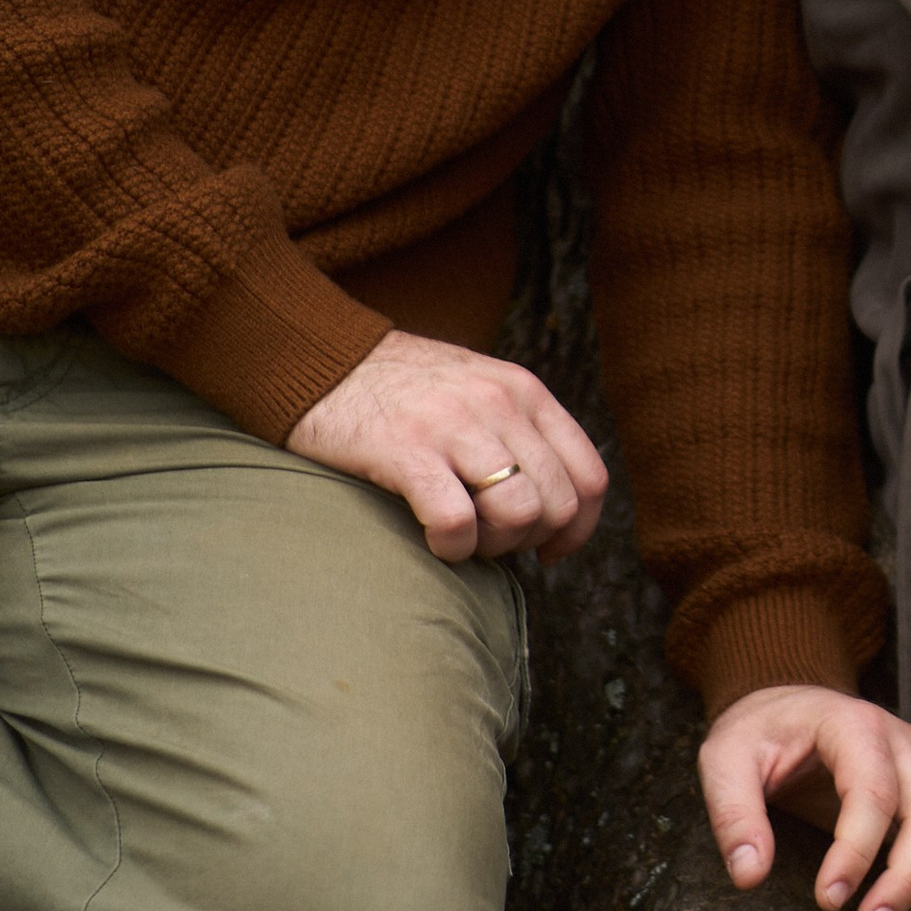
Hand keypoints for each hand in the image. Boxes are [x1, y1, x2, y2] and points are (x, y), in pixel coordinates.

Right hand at [288, 329, 607, 561]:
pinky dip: (452, 547)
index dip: (578, 530)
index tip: (548, 551)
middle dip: (528, 541)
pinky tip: (433, 540)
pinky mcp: (407, 451)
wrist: (321, 358)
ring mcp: (454, 425)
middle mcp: (499, 405)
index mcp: (525, 392)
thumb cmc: (399, 389)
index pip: (588, 477)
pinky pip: (457, 522)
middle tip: (489, 541)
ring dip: (492, 546)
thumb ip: (518, 430)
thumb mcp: (478, 390)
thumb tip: (551, 503)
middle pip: (557, 504)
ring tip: (461, 538)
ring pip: (518, 513)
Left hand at [699, 686, 910, 910]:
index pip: (872, 790)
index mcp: (853, 726)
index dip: (856, 850)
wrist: (790, 710)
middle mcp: (904, 744)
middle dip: (908, 878)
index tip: (828, 900)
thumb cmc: (758, 736)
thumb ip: (734, 812)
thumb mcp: (725, 759)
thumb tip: (750, 875)